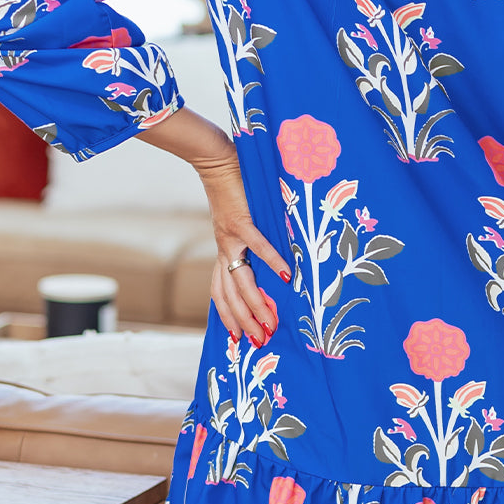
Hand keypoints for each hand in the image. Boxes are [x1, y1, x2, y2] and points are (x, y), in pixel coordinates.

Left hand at [196, 150, 292, 345]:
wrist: (216, 161)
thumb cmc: (232, 191)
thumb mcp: (237, 222)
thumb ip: (248, 242)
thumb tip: (271, 261)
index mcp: (222, 251)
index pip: (219, 293)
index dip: (227, 316)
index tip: (237, 338)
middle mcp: (223, 249)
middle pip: (229, 295)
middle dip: (243, 322)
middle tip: (258, 342)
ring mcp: (231, 237)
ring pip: (241, 281)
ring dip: (256, 305)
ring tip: (270, 323)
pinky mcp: (241, 221)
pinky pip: (258, 246)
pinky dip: (273, 262)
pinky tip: (287, 276)